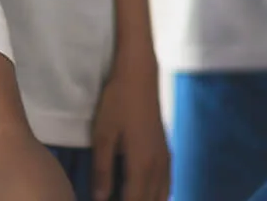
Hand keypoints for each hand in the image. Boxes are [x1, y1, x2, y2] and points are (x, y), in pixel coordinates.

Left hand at [90, 62, 168, 200]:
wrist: (140, 77)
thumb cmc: (117, 103)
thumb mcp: (103, 135)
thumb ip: (102, 169)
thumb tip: (99, 198)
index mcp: (142, 165)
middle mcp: (158, 167)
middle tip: (114, 200)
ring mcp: (165, 160)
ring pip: (162, 195)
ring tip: (129, 197)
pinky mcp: (167, 153)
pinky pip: (167, 185)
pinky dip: (158, 195)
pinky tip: (147, 195)